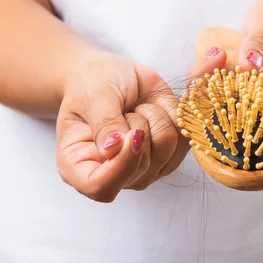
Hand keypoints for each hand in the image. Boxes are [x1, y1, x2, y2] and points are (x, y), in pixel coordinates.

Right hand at [56, 50, 225, 202]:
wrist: (110, 75)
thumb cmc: (92, 84)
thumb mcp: (92, 96)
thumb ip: (104, 123)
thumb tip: (113, 151)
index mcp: (78, 166)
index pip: (101, 188)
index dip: (122, 165)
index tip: (132, 133)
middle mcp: (110, 175)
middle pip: (142, 168)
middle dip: (140, 127)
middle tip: (126, 108)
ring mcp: (141, 170)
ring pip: (168, 153)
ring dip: (156, 117)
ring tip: (136, 107)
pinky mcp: (166, 157)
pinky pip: (184, 141)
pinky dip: (172, 115)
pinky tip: (153, 107)